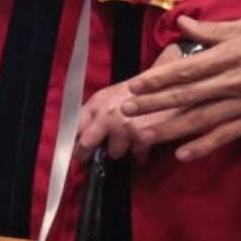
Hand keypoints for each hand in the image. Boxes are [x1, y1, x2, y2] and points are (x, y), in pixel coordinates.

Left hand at [78, 43, 184, 159]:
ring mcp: (122, 126)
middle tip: (90, 159)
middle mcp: (106, 114)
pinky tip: (143, 145)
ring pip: (113, 152)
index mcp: (97, 101)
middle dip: (86, 153)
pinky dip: (140, 154)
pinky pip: (135, 155)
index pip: (74, 125)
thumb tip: (79, 134)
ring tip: (127, 141)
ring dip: (119, 151)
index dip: (72, 141)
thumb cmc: (141, 88)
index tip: (73, 152)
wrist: (169, 81)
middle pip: (85, 143)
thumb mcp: (113, 95)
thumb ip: (96, 112)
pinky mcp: (140, 136)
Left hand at [115, 15, 240, 159]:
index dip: (157, 79)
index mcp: (228, 56)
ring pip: (200, 120)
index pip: (185, 70)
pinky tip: (183, 154)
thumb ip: (213, 29)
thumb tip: (183, 23)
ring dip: (170, 128)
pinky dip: (204, 146)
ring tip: (144, 135)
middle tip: (127, 111)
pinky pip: (225, 136)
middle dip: (154, 105)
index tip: (136, 85)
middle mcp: (231, 82)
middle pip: (186, 97)